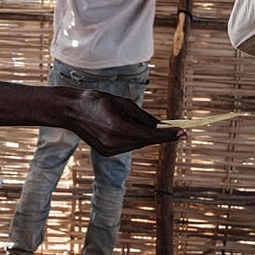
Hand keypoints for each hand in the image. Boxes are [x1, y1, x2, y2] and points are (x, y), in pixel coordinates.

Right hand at [68, 89, 183, 156]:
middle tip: (151, 121)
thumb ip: (143, 117)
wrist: (71, 111)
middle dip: (153, 132)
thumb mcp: (123, 103)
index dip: (168, 135)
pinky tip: (115, 127)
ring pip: (137, 143)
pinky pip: (127, 146)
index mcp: (118, 128)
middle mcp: (114, 142)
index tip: (184, 134)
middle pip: (145, 140)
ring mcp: (109, 150)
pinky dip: (130, 137)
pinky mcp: (107, 153)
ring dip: (139, 134)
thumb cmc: (97, 101)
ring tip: (121, 118)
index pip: (150, 135)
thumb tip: (160, 126)